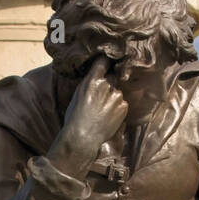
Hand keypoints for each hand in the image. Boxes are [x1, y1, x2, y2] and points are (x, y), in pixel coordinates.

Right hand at [49, 56, 127, 177]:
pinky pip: (122, 103)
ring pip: (117, 92)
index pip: (103, 61)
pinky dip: (117, 108)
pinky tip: (108, 117)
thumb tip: (96, 78)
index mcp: (92, 80)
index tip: (106, 63)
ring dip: (113, 98)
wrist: (82, 137)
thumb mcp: (78, 94)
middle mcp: (107, 85)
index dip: (105, 62)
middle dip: (109, 83)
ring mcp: (117, 96)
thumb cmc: (74, 118)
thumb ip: (90, 83)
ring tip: (103, 111)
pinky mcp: (124, 107)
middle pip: (112, 77)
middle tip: (102, 96)